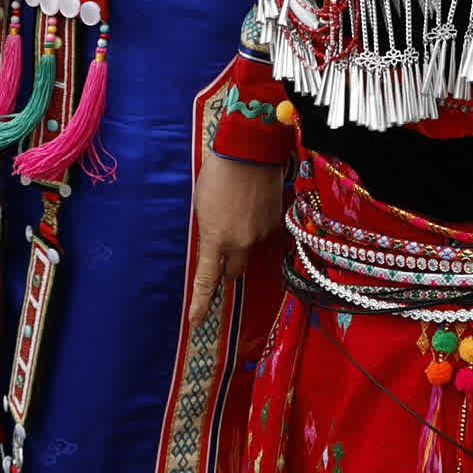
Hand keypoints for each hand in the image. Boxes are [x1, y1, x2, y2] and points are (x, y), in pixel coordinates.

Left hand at [186, 147, 289, 329]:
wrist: (250, 150)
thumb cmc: (217, 174)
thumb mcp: (203, 206)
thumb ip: (209, 231)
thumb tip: (215, 243)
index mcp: (216, 239)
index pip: (207, 280)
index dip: (201, 304)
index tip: (196, 322)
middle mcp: (242, 242)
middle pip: (234, 271)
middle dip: (227, 267)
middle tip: (221, 250)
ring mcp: (262, 233)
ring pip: (250, 249)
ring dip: (243, 239)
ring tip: (237, 208)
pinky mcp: (277, 222)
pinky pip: (264, 232)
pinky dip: (257, 224)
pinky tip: (252, 203)